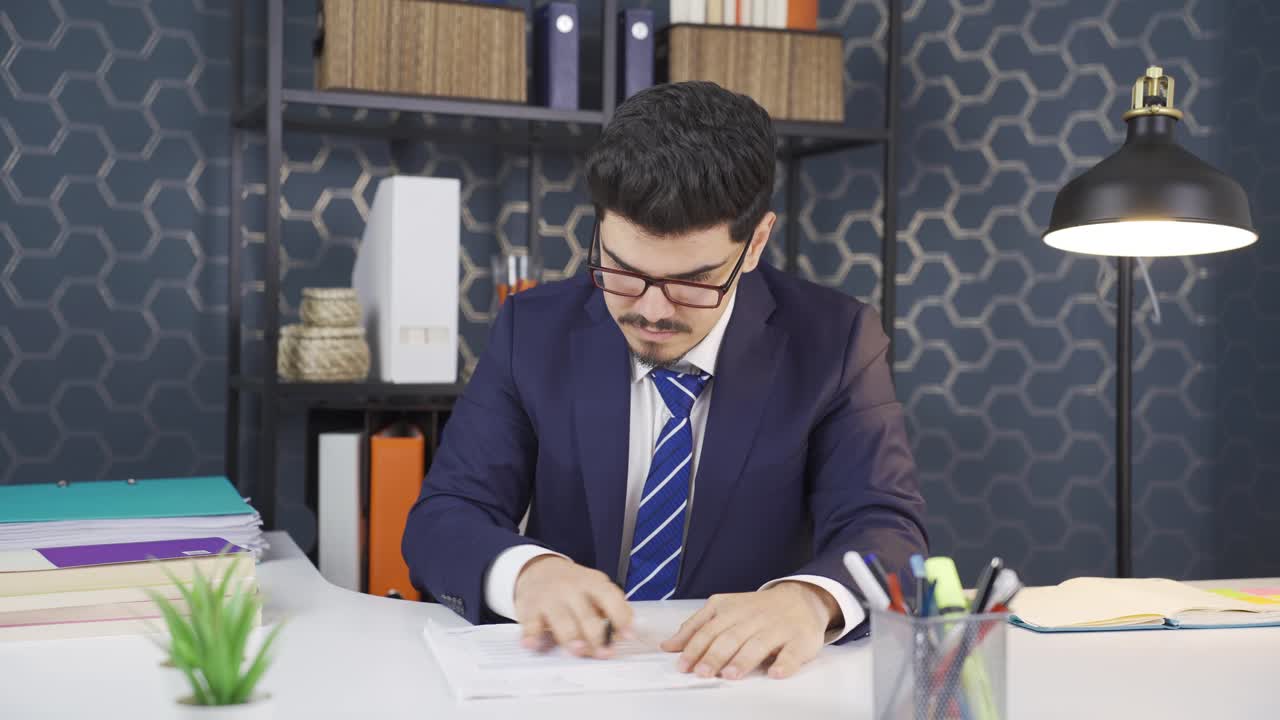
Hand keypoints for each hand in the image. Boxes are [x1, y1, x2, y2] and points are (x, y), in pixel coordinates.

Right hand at [513, 555, 634, 658]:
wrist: (538, 570)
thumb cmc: (574, 586)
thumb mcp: (596, 587)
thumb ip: (613, 607)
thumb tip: (628, 632)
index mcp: (593, 583)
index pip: (610, 597)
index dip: (620, 617)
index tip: (628, 635)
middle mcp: (571, 589)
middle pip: (586, 614)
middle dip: (596, 636)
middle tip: (604, 653)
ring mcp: (550, 598)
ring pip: (562, 621)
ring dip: (570, 637)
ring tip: (577, 651)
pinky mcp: (531, 608)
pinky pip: (531, 623)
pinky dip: (532, 635)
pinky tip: (534, 644)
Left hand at [661, 582, 838, 679]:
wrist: (800, 598)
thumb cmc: (756, 610)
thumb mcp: (723, 610)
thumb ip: (695, 627)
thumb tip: (668, 646)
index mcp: (732, 610)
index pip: (709, 629)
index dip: (695, 647)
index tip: (684, 665)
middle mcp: (753, 617)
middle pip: (731, 637)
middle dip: (715, 655)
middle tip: (702, 673)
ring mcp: (778, 628)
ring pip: (759, 644)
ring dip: (743, 660)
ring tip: (730, 675)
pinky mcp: (800, 639)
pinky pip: (792, 652)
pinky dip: (785, 663)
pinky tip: (776, 673)